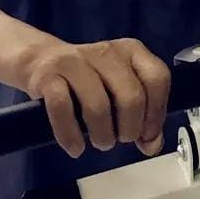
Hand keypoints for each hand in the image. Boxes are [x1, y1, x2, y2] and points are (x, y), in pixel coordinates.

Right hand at [18, 37, 170, 158]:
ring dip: (103, 135)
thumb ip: (143, 116)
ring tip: (101, 142)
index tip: (147, 134)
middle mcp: (107, 52)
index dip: (156, 113)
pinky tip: (75, 147)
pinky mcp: (48, 75)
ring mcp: (76, 61)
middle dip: (130, 129)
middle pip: (131, 96)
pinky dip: (70, 135)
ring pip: (98, 105)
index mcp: (132, 51)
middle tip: (121, 140)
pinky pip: (62, 108)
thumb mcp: (120, 90)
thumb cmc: (90, 80)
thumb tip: (153, 144)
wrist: (42, 61)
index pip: (157, 79)